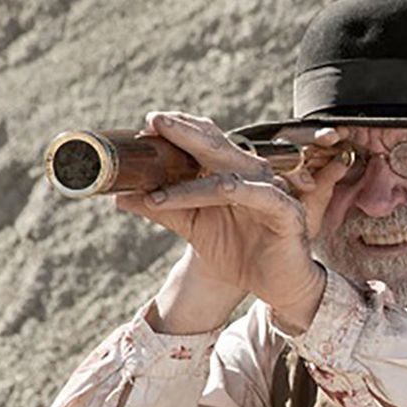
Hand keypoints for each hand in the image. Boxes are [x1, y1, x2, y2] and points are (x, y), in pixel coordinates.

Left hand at [124, 112, 349, 332]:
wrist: (277, 285)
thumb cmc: (239, 252)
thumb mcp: (194, 227)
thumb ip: (162, 209)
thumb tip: (120, 196)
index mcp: (232, 173)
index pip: (207, 140)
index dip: (180, 129)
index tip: (147, 124)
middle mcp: (252, 175)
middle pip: (217, 147)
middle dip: (184, 133)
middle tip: (153, 121)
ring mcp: (271, 190)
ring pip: (228, 174)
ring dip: (191, 181)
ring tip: (155, 187)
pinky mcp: (286, 210)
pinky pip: (257, 196)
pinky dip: (234, 193)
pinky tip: (214, 191)